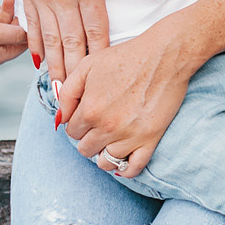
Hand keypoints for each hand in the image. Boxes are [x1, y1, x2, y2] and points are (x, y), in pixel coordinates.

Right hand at [0, 0, 29, 65]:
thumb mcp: (2, 33)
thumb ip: (20, 34)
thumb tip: (34, 35)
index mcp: (2, 56)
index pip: (24, 44)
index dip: (31, 30)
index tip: (36, 17)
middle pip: (15, 32)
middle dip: (18, 17)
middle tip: (21, 3)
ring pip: (5, 24)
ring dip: (8, 11)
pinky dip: (0, 11)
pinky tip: (4, 2)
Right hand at [6, 0, 159, 85]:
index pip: (97, 31)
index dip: (100, 59)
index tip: (104, 83)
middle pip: (71, 44)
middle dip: (75, 76)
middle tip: (77, 104)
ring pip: (48, 41)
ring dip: (54, 69)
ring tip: (58, 94)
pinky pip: (31, 27)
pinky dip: (34, 48)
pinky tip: (39, 65)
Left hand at [55, 26, 193, 178]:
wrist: (164, 56)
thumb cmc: (127, 57)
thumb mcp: (87, 66)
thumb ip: (67, 93)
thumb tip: (59, 119)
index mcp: (89, 110)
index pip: (71, 132)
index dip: (77, 123)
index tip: (87, 116)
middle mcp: (107, 127)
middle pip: (85, 149)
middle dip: (89, 138)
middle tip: (99, 126)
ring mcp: (129, 136)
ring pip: (105, 162)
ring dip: (104, 153)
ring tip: (111, 140)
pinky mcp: (150, 139)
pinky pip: (133, 168)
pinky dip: (125, 168)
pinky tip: (123, 159)